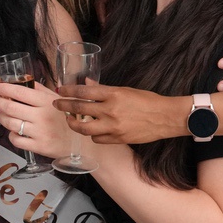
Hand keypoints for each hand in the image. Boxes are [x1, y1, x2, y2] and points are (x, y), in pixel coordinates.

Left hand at [0, 79, 66, 159]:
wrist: (81, 142)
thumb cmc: (69, 118)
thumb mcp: (58, 99)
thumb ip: (41, 90)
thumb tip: (24, 81)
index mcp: (46, 101)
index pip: (19, 92)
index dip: (4, 89)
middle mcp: (42, 116)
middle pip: (10, 107)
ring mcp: (39, 132)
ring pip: (10, 123)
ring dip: (1, 118)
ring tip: (1, 114)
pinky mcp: (38, 147)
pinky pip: (15, 140)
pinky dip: (10, 135)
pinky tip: (13, 131)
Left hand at [51, 84, 187, 144]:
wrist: (165, 117)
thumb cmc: (148, 101)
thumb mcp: (126, 90)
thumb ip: (104, 89)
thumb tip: (86, 84)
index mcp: (113, 94)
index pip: (83, 91)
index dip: (68, 91)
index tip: (60, 91)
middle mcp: (110, 110)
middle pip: (79, 109)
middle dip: (64, 106)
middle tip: (57, 105)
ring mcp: (113, 126)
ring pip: (84, 128)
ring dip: (74, 124)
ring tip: (70, 121)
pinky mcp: (117, 139)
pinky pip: (97, 138)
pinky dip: (92, 134)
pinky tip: (91, 130)